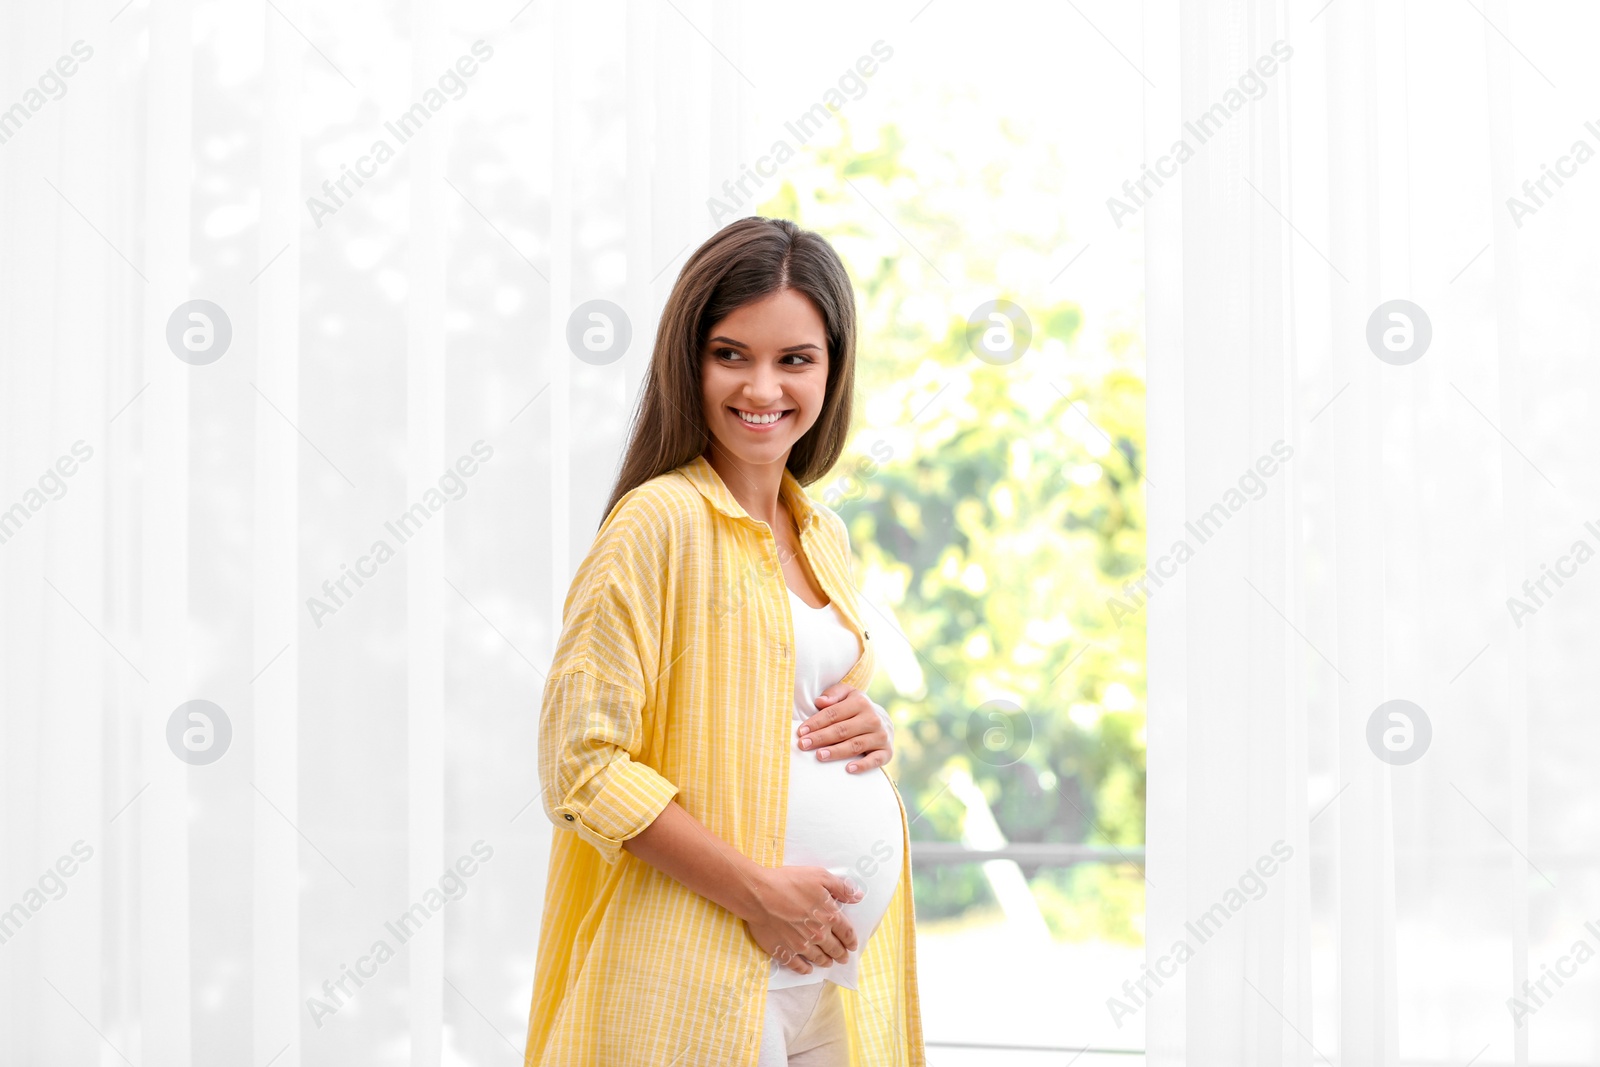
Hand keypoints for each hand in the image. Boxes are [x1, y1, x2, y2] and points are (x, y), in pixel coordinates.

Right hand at [743, 866, 861, 974]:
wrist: (758, 895)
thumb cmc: (788, 882)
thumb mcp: (819, 876)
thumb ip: (841, 887)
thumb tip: (858, 896)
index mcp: (829, 916)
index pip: (846, 933)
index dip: (851, 941)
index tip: (853, 945)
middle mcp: (818, 935)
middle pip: (834, 949)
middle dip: (841, 954)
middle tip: (843, 958)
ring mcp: (801, 946)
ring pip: (819, 958)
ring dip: (826, 961)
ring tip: (828, 963)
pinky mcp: (784, 952)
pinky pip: (798, 966)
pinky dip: (805, 969)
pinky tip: (808, 968)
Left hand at [797, 684, 892, 772]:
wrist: (884, 722)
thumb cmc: (857, 708)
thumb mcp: (847, 694)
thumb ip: (833, 694)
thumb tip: (819, 701)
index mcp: (860, 702)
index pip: (833, 713)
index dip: (816, 722)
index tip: (801, 731)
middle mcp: (872, 719)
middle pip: (842, 730)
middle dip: (821, 738)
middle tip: (803, 744)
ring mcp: (880, 736)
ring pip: (855, 745)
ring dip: (836, 751)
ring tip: (819, 756)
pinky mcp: (886, 752)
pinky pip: (875, 760)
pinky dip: (863, 765)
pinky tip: (848, 769)